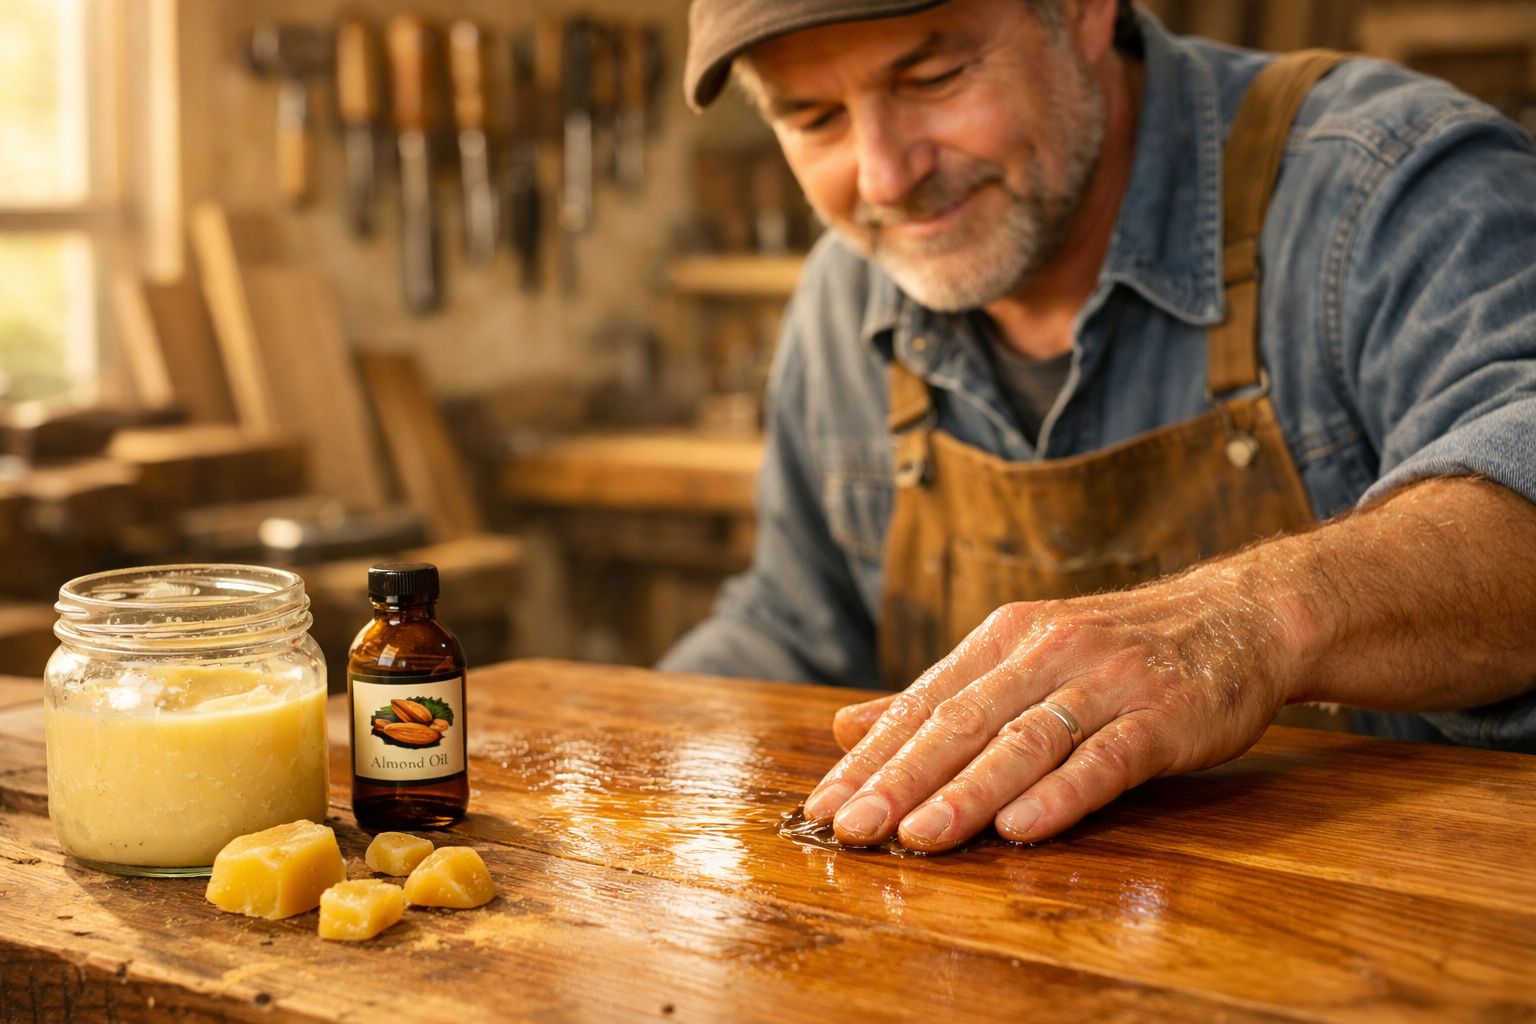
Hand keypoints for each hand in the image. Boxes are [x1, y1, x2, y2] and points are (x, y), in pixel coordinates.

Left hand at [804, 569, 1299, 851]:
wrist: (1238, 618)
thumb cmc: (1116, 648)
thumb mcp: (1022, 655)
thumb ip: (940, 695)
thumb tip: (847, 728)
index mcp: (1004, 638)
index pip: (923, 703)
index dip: (872, 758)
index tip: (825, 805)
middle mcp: (1046, 652)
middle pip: (962, 722)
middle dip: (901, 778)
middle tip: (852, 828)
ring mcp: (1105, 682)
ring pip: (1024, 741)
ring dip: (968, 791)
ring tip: (918, 836)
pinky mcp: (1162, 717)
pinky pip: (1105, 758)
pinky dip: (1062, 793)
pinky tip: (1020, 828)